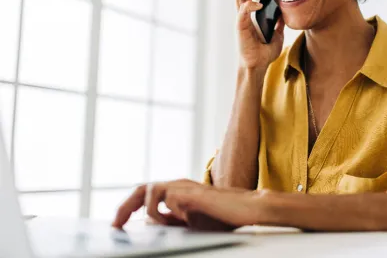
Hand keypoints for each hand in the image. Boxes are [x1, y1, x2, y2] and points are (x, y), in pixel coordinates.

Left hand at [112, 179, 264, 230]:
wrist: (248, 210)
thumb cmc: (223, 216)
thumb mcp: (190, 222)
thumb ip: (172, 219)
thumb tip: (151, 223)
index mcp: (176, 190)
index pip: (143, 193)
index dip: (126, 207)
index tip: (117, 225)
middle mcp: (178, 185)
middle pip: (141, 188)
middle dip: (125, 206)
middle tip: (116, 225)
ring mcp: (187, 187)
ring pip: (152, 189)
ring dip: (151, 209)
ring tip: (161, 224)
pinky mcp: (196, 194)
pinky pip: (171, 199)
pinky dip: (170, 212)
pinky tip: (182, 220)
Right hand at [236, 0, 284, 69]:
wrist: (258, 66)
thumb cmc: (265, 53)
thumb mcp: (277, 34)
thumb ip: (279, 23)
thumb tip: (285, 14)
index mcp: (252, 16)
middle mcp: (244, 16)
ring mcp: (241, 20)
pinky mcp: (240, 26)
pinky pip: (242, 11)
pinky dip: (251, 5)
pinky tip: (260, 4)